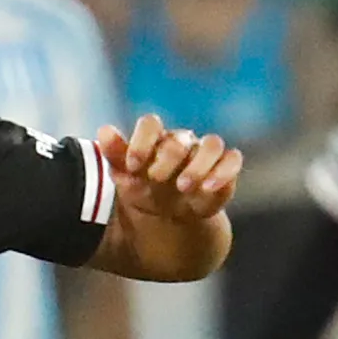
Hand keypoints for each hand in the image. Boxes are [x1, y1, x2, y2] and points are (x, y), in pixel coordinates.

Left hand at [96, 118, 242, 229]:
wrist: (169, 215)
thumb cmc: (146, 189)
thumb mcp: (126, 177)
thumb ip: (115, 154)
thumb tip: (104, 130)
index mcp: (157, 137)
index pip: (151, 124)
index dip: (142, 142)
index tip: (132, 165)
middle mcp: (183, 140)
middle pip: (180, 140)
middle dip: (167, 160)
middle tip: (156, 180)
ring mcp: (206, 152)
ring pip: (212, 144)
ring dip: (198, 166)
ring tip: (183, 187)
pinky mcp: (226, 167)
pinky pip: (233, 159)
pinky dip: (223, 172)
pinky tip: (207, 188)